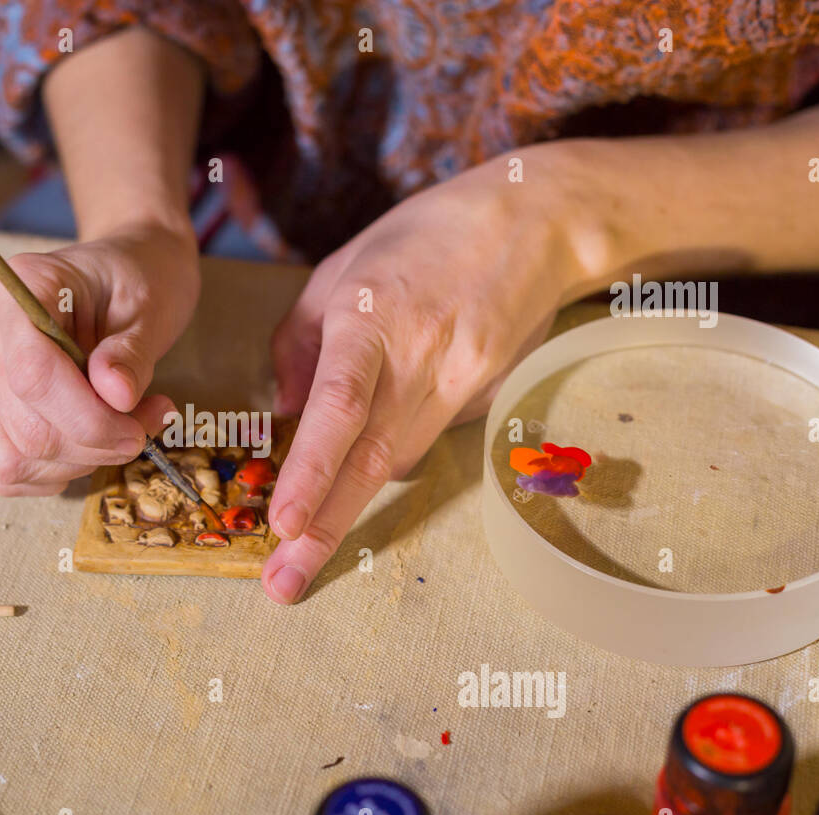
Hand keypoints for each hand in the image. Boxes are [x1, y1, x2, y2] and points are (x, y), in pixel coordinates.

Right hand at [0, 223, 198, 495]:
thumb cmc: (139, 282)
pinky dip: (59, 470)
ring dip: (83, 459)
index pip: (32, 374)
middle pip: (27, 426)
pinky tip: (91, 441)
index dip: (89, 418)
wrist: (127, 276)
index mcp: (18, 285)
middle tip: (146, 424)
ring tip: (127, 425)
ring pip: (17, 456)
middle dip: (96, 443)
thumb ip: (131, 352)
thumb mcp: (150, 307)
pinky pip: (10, 469)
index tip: (137, 429)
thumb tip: (115, 395)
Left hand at [263, 149, 588, 602]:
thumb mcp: (336, 271)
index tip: (284, 522)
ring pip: (396, 461)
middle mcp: (419, 358)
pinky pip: (422, 439)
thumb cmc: (420, 239)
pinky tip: (355, 476)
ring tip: (300, 559)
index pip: (340, 405)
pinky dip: (384, 462)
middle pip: (370, 458)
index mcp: (371, 317)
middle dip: (324, 529)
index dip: (313, 468)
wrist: (535, 223)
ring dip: (346, 514)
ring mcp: (459, 382)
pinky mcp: (483, 397)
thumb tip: (284, 415)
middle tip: (283, 586)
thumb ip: (299, 345)